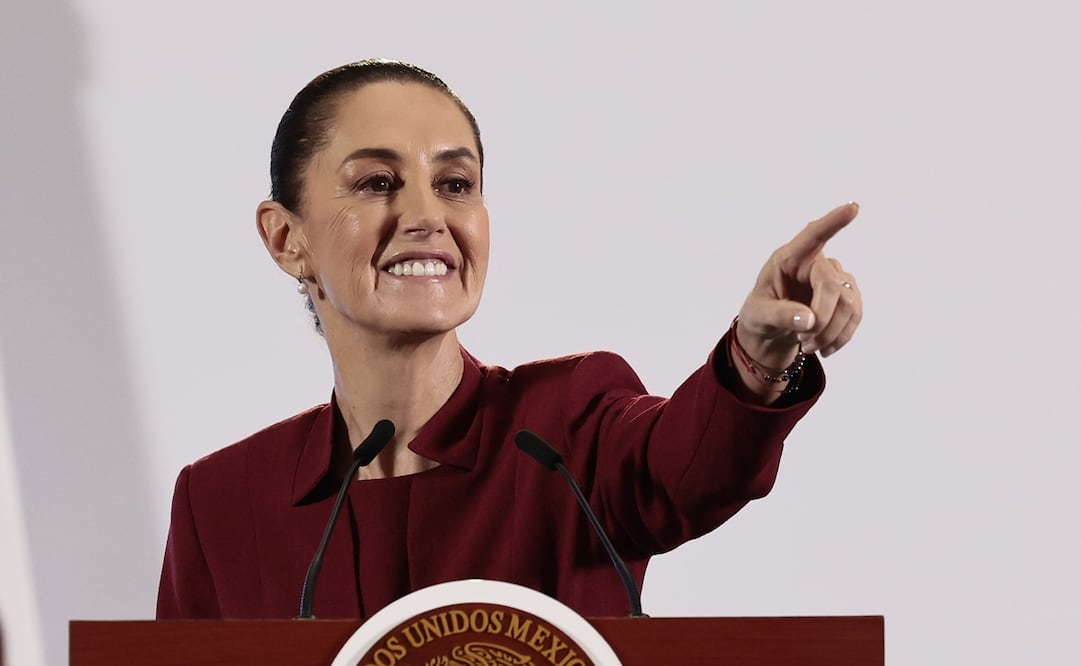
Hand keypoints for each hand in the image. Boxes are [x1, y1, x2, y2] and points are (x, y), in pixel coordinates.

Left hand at [737, 202, 862, 373]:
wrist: (771, 331)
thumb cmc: (760, 315)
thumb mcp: (759, 316)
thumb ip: (780, 315)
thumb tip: (810, 320)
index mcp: (788, 259)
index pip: (812, 235)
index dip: (833, 222)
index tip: (853, 207)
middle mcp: (814, 263)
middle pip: (831, 284)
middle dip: (822, 317)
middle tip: (804, 342)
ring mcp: (834, 278)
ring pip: (848, 303)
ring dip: (830, 332)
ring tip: (808, 346)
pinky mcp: (846, 296)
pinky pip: (855, 315)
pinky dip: (841, 337)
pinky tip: (825, 348)